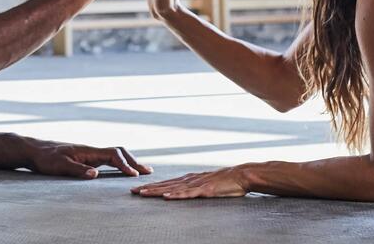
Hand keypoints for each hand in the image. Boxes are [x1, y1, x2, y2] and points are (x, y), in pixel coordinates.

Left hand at [25, 142, 151, 178]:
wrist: (35, 151)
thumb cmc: (46, 159)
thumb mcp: (59, 166)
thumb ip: (77, 170)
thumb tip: (95, 175)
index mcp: (88, 151)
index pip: (113, 155)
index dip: (124, 165)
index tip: (133, 175)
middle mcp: (92, 151)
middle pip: (119, 152)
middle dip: (134, 161)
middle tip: (148, 171)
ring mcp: (90, 154)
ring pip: (115, 155)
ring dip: (129, 161)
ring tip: (143, 170)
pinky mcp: (88, 159)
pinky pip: (109, 159)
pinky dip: (121, 164)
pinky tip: (125, 170)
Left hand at [130, 165, 250, 199]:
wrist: (241, 175)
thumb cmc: (226, 181)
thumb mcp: (207, 184)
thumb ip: (196, 187)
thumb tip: (185, 191)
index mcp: (189, 179)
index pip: (167, 183)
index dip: (152, 186)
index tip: (139, 188)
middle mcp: (190, 180)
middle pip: (165, 184)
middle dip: (148, 188)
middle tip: (132, 191)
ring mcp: (197, 184)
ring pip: (172, 188)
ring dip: (157, 191)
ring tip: (143, 194)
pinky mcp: (205, 190)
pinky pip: (188, 194)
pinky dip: (176, 195)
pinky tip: (166, 196)